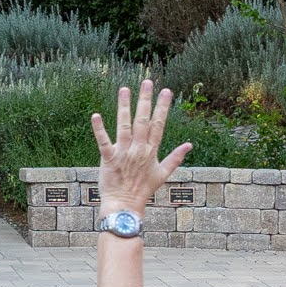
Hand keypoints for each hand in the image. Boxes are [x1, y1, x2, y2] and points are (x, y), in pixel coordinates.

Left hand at [91, 79, 191, 212]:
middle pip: (143, 120)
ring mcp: (123, 153)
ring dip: (124, 107)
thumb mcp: (163, 174)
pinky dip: (99, 129)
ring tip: (124, 89)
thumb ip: (176, 158)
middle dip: (145, 100)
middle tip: (147, 81)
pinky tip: (96, 115)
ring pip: (124, 126)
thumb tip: (189, 145)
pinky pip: (103, 141)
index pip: (159, 124)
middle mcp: (138, 149)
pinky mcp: (108, 159)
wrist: (125, 205)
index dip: (162, 107)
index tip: (166, 91)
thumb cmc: (143, 190)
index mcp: (151, 151)